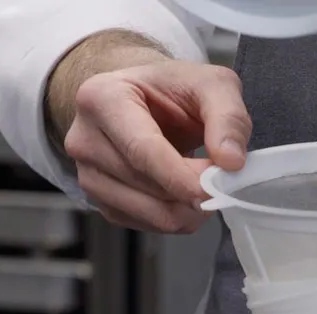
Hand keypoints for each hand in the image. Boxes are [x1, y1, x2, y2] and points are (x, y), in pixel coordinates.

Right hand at [63, 60, 252, 233]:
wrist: (146, 101)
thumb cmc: (173, 90)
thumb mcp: (211, 85)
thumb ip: (228, 117)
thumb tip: (231, 162)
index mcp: (102, 98)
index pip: (141, 150)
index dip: (180, 176)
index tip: (214, 188)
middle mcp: (84, 138)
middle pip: (144, 184)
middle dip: (191, 191)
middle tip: (222, 181)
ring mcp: (86, 173)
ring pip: (145, 211)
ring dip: (185, 209)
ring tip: (205, 186)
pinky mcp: (98, 201)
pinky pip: (142, 224)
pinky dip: (173, 218)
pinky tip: (184, 195)